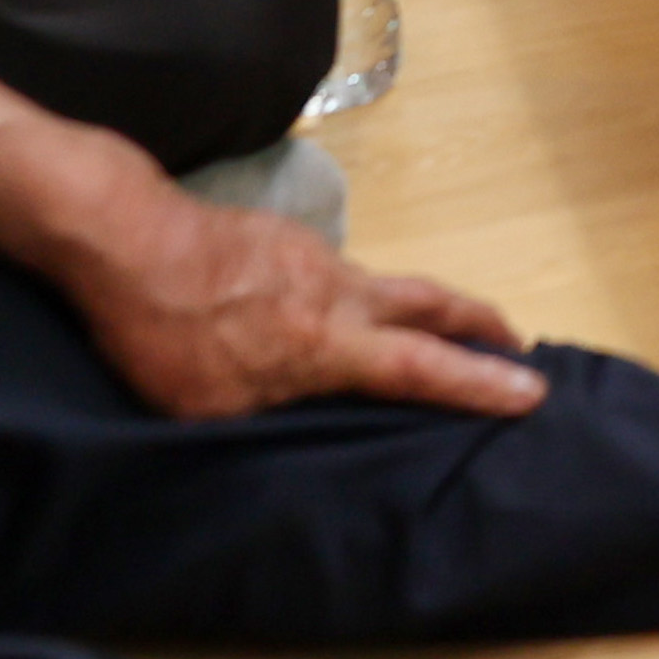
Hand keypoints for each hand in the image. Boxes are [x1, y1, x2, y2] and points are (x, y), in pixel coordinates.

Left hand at [47, 183, 539, 426]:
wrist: (126, 237)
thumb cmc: (164, 331)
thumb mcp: (208, 406)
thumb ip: (269, 412)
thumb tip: (299, 421)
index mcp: (327, 344)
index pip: (424, 368)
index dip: (481, 385)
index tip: (531, 392)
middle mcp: (339, 294)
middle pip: (434, 302)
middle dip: (481, 325)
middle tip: (515, 344)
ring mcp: (316, 258)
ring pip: (382, 288)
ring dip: (412, 313)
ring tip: (411, 341)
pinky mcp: (287, 240)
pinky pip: (335, 276)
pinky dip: (350, 300)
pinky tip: (313, 316)